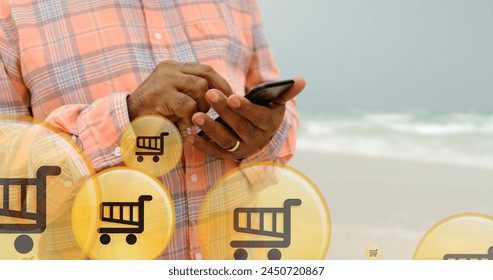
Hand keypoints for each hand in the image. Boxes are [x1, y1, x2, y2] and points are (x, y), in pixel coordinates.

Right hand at [127, 60, 231, 129]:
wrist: (126, 122)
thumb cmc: (155, 114)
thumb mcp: (175, 97)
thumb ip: (192, 91)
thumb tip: (223, 95)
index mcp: (173, 67)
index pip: (205, 69)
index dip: (221, 83)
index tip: (229, 97)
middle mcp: (169, 69)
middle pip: (206, 77)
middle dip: (216, 95)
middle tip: (217, 111)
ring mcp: (165, 80)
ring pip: (201, 89)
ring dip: (199, 108)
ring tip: (188, 119)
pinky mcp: (162, 94)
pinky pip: (189, 106)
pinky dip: (188, 118)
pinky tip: (179, 124)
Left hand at [187, 77, 305, 159]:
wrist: (258, 132)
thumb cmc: (265, 110)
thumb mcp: (276, 101)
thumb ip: (286, 91)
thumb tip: (303, 80)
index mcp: (269, 124)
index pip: (258, 117)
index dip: (245, 108)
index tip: (232, 97)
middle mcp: (257, 139)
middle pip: (239, 127)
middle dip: (223, 111)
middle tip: (209, 95)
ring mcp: (242, 148)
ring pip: (226, 141)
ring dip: (210, 129)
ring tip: (196, 116)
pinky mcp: (229, 155)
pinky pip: (215, 152)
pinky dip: (202, 145)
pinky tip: (190, 136)